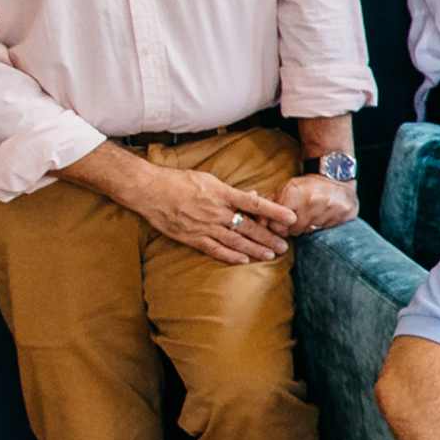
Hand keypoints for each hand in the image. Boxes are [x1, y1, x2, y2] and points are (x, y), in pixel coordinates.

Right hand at [136, 164, 297, 262]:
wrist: (149, 190)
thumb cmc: (179, 181)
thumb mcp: (208, 179)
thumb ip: (231, 191)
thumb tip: (253, 196)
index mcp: (221, 193)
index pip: (255, 203)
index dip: (275, 211)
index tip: (291, 218)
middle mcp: (216, 211)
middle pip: (249, 227)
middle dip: (269, 237)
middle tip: (285, 246)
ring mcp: (204, 226)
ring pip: (235, 241)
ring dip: (255, 249)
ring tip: (270, 255)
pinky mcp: (192, 237)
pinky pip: (215, 249)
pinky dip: (231, 255)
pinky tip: (244, 260)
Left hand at [273, 173, 357, 235]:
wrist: (336, 175)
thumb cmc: (306, 186)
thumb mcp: (285, 189)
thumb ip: (270, 205)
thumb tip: (257, 222)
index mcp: (294, 193)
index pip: (277, 225)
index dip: (277, 226)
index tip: (280, 223)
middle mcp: (312, 200)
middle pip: (294, 230)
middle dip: (293, 228)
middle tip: (297, 219)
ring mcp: (329, 207)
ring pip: (311, 231)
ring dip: (308, 227)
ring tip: (311, 217)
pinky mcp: (344, 212)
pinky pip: (328, 229)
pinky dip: (323, 226)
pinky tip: (323, 216)